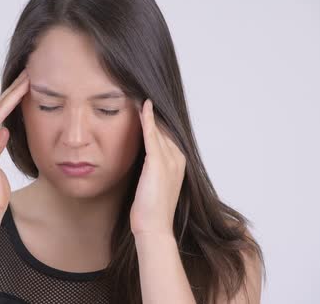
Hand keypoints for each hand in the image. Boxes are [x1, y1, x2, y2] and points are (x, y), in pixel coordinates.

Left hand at [130, 99, 186, 237]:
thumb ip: (152, 168)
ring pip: (159, 129)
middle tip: (142, 92)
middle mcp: (178, 159)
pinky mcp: (158, 163)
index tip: (147, 104)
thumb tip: (144, 159)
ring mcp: (170, 160)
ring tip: (140, 94)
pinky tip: (144, 107)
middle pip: (165, 128)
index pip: (167, 135)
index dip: (158, 119)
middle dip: (155, 112)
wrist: (154, 228)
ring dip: (150, 112)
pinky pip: (153, 135)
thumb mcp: (154, 184)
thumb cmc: (150, 210)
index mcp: (179, 163)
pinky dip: (149, 119)